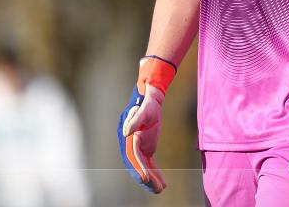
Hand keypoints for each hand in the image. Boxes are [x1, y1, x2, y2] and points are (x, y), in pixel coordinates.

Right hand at [117, 56, 175, 193]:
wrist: (150, 99)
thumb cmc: (146, 103)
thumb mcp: (144, 110)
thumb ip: (135, 120)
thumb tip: (126, 132)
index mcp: (127, 137)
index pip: (132, 155)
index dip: (138, 167)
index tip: (145, 178)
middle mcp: (130, 145)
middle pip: (136, 165)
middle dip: (145, 178)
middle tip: (155, 189)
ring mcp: (138, 148)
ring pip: (143, 168)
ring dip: (151, 180)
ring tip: (160, 190)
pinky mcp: (146, 149)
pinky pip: (150, 164)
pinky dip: (155, 174)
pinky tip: (163, 184)